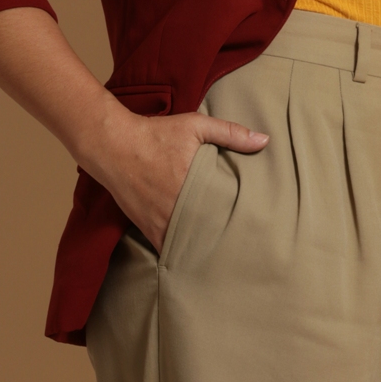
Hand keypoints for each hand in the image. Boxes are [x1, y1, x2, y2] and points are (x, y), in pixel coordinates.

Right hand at [83, 105, 268, 253]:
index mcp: (193, 186)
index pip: (224, 215)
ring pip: (188, 246)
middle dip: (225, 241)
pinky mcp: (146, 227)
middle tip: (245, 247)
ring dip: (203, 249)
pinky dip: (180, 251)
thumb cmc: (157, 134)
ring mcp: (159, 222)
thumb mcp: (196, 125)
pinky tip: (193, 255)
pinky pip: (166, 248)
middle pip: (208, 235)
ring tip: (223, 255)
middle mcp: (176, 209)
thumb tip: (265, 140)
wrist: (115, 145)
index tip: (255, 230)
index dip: (240, 224)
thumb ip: (231, 133)